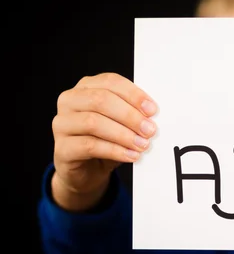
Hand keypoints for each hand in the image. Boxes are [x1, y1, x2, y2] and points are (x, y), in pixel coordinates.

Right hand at [51, 72, 157, 210]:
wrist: (87, 171)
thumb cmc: (106, 141)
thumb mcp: (121, 123)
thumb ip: (133, 113)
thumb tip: (152, 116)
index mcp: (86, 88)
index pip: (110, 82)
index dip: (133, 94)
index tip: (152, 110)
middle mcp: (70, 101)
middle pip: (100, 100)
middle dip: (130, 115)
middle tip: (150, 130)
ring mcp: (62, 124)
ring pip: (94, 122)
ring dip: (123, 134)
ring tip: (142, 145)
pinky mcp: (62, 148)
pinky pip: (89, 146)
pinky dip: (114, 150)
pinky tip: (130, 155)